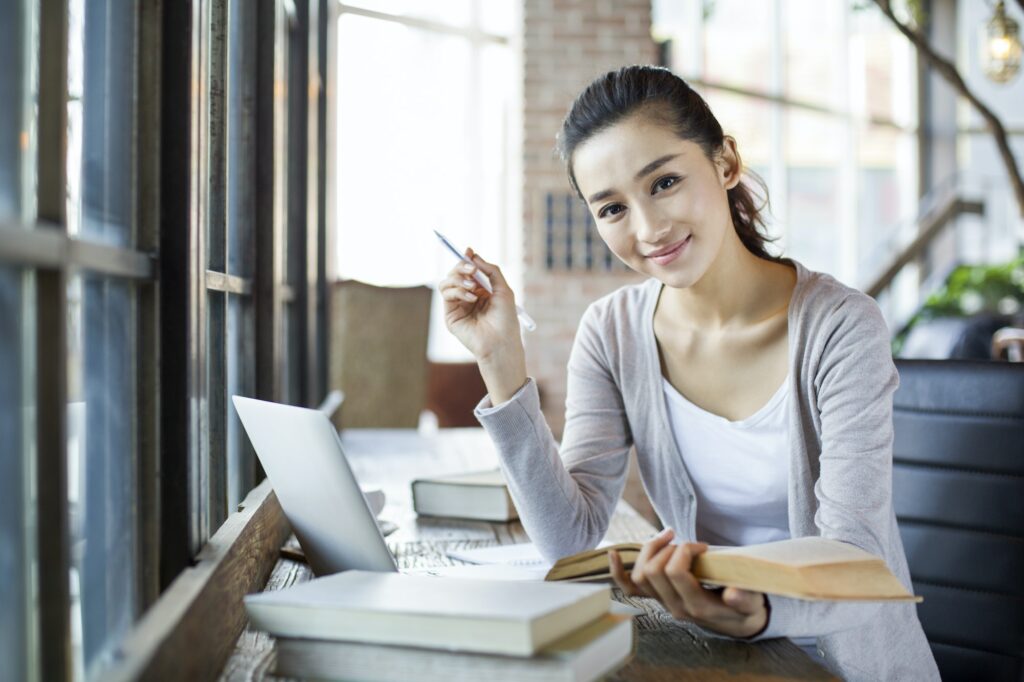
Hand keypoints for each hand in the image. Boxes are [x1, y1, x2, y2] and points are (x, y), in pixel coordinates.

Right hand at [438, 248, 526, 402]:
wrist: (501, 341)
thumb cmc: (506, 319)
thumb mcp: (503, 289)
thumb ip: (490, 270)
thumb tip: (473, 255)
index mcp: (481, 291)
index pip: (469, 271)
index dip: (467, 259)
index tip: (468, 250)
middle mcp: (468, 297)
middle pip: (456, 273)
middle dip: (462, 266)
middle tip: (472, 269)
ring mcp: (458, 306)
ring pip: (447, 282)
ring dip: (459, 278)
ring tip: (473, 287)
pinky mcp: (450, 315)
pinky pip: (446, 294)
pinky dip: (458, 291)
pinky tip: (471, 298)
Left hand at [609, 528, 768, 638]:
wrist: (738, 622)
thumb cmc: (746, 608)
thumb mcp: (753, 604)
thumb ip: (745, 599)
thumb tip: (734, 593)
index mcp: (697, 607)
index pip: (675, 572)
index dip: (685, 551)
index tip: (702, 546)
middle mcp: (674, 607)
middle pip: (652, 570)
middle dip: (667, 548)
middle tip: (688, 543)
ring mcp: (662, 603)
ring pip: (639, 574)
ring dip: (650, 550)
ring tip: (670, 538)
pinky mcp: (657, 598)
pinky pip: (629, 588)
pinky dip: (617, 571)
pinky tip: (613, 554)